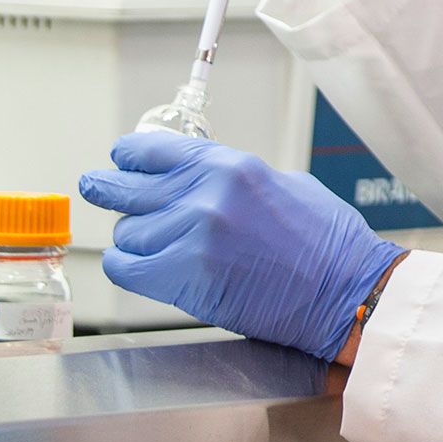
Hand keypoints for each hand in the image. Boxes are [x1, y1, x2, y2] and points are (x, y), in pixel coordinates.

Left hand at [80, 132, 405, 360]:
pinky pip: (127, 268)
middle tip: (94, 186)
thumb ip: (233, 181)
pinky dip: (127, 267)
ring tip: (149, 246)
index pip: (155, 150)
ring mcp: (193, 236)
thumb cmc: (328, 244)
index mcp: (231, 166)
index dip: (129, 156)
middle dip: (107, 189)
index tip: (119, 160)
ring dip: (133, 240)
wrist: (347, 290)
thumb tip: (200, 180)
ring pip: (127, 233)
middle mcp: (206, 195)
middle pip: (128, 189)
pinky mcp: (185, 278)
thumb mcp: (283, 186)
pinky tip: (138, 266)